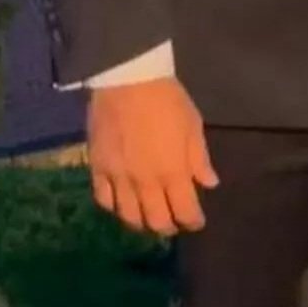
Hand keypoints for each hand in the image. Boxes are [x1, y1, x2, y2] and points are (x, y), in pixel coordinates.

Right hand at [87, 76, 218, 234]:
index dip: (193, 221)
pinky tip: (122, 202)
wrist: (127, 79)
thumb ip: (199, 158)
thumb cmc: (167, 99)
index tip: (196, 221)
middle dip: (168, 227)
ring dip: (142, 222)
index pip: (185, 211)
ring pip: (129, 217)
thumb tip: (209, 183)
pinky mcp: (98, 169)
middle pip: (156, 221)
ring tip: (148, 217)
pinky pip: (104, 200)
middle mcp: (145, 183)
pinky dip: (114, 207)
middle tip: (173, 222)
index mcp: (173, 172)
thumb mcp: (193, 125)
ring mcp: (119, 178)